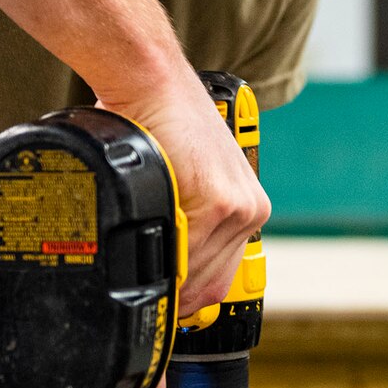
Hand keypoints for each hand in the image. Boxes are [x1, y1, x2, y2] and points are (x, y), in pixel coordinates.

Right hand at [101, 74, 268, 314]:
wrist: (153, 85)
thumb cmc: (159, 125)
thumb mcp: (184, 179)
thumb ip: (184, 217)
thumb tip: (162, 257)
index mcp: (246, 206)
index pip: (221, 276)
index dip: (188, 294)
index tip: (165, 302)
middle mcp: (250, 209)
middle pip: (211, 283)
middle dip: (174, 291)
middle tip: (144, 292)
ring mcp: (238, 207)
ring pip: (196, 275)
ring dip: (164, 276)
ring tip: (136, 262)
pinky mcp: (219, 202)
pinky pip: (184, 255)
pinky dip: (160, 260)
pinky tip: (141, 248)